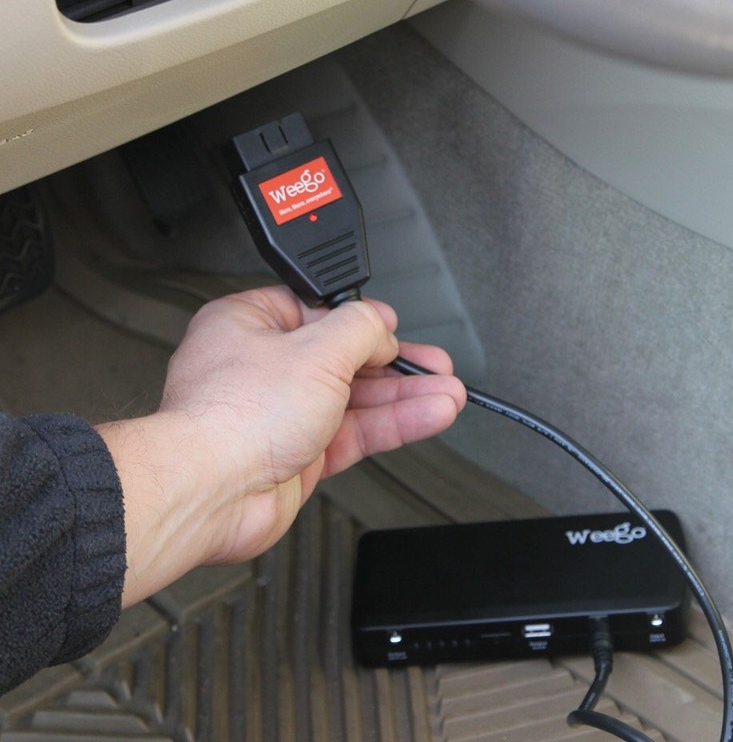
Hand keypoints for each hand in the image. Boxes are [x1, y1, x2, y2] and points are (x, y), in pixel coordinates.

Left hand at [97, 287, 465, 606]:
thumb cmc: (234, 417)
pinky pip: (355, 433)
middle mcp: (264, 368)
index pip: (317, 312)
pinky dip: (393, 425)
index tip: (395, 328)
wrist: (212, 493)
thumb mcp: (316, 349)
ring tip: (447, 392)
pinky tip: (427, 415)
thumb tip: (382, 324)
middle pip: (344, 357)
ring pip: (355, 399)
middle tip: (433, 364)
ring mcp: (281, 414)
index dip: (360, 319)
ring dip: (404, 396)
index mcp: (250, 325)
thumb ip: (360, 328)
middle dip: (395, 363)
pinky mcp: (298, 454)